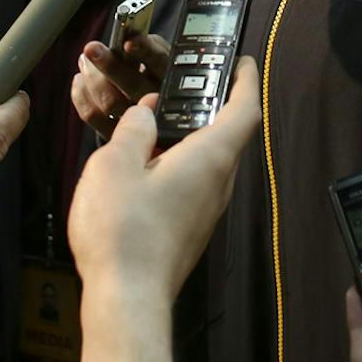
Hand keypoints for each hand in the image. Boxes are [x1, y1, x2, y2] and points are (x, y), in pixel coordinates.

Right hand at [67, 58, 259, 303]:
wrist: (126, 300)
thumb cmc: (124, 230)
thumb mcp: (115, 163)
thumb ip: (134, 131)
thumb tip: (146, 116)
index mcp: (211, 158)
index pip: (245, 110)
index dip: (245, 81)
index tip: (240, 61)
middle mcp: (219, 184)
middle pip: (224, 134)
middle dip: (204, 106)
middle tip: (178, 82)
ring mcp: (205, 211)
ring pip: (202, 161)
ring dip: (181, 137)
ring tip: (147, 117)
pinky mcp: (188, 230)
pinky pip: (187, 184)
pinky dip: (170, 164)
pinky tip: (137, 163)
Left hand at [72, 32, 171, 136]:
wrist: (157, 112)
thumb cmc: (154, 73)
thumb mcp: (159, 57)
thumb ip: (147, 46)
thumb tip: (125, 36)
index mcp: (172, 77)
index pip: (161, 63)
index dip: (145, 52)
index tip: (128, 42)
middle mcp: (158, 102)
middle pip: (134, 86)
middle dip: (109, 64)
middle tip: (91, 48)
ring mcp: (138, 123)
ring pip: (110, 101)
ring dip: (91, 77)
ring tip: (84, 60)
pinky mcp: (116, 134)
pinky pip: (93, 115)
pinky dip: (81, 95)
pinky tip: (79, 80)